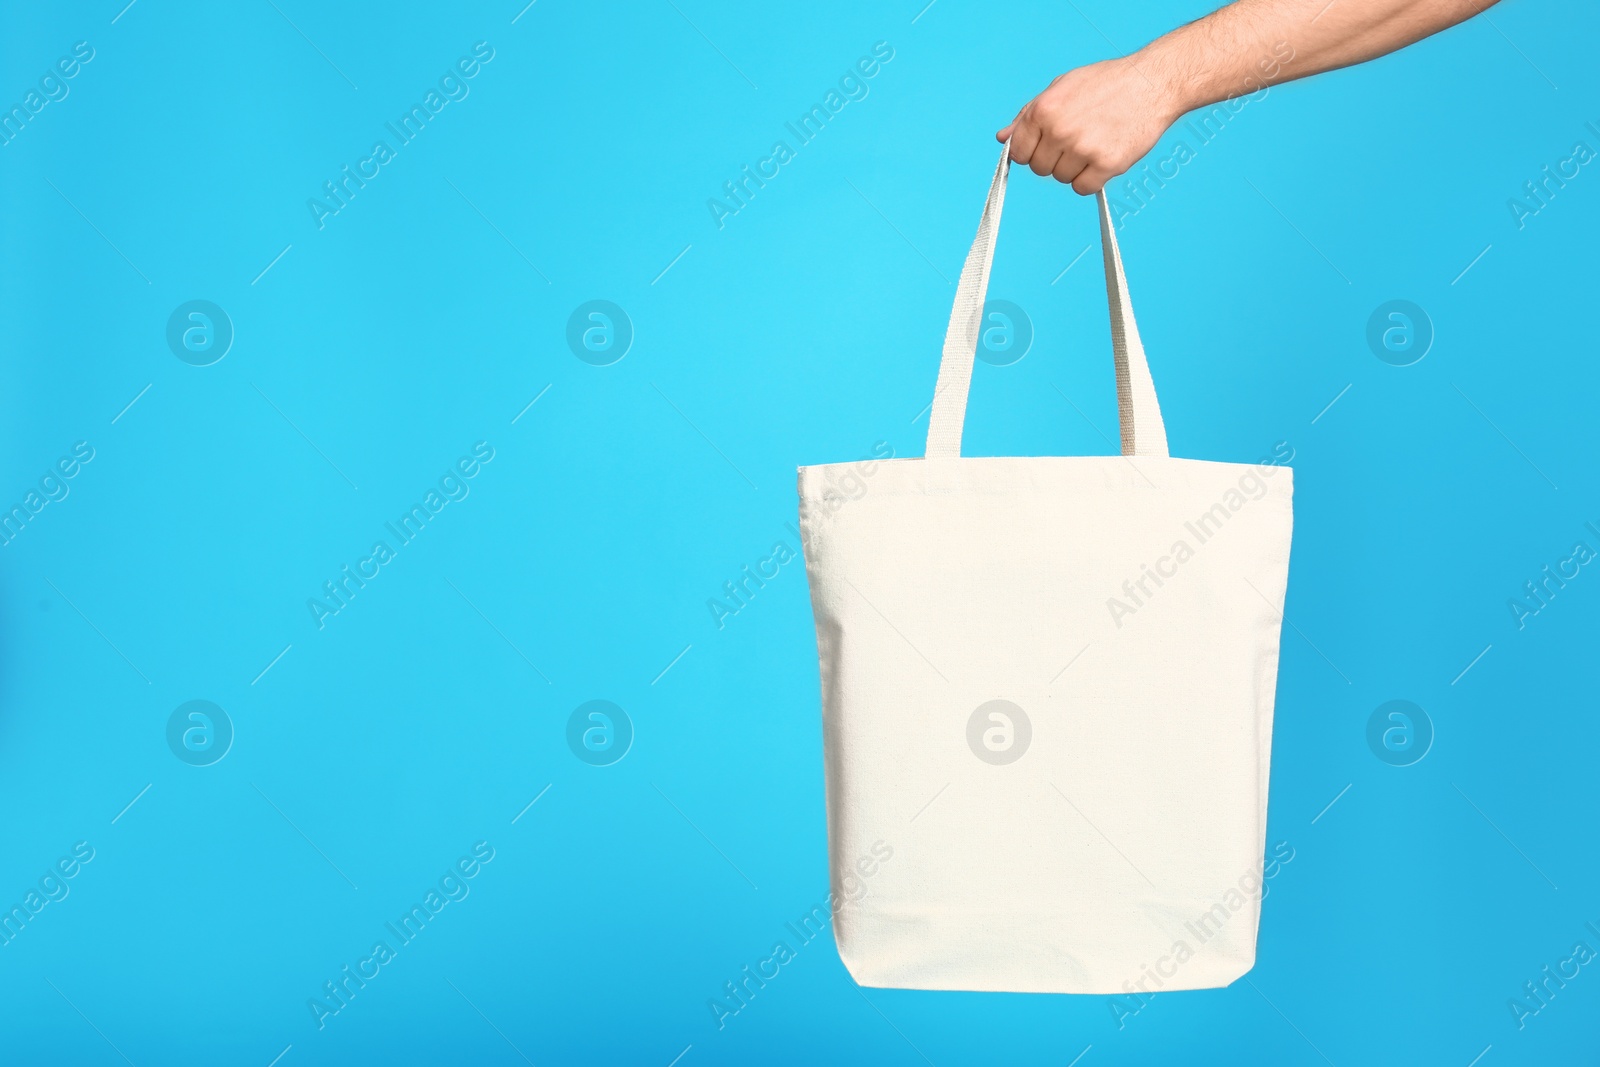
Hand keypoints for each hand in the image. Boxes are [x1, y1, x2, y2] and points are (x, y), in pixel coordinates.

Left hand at [997, 57, 1181, 193]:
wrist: (1152, 84)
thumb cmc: (1105, 84)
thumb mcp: (1061, 87)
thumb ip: (1029, 115)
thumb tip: (1003, 138)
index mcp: (1043, 110)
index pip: (1019, 152)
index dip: (1032, 151)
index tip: (1048, 144)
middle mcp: (1059, 130)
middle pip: (1040, 169)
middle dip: (1054, 159)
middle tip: (1077, 139)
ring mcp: (1082, 149)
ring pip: (1061, 178)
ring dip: (1075, 168)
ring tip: (1094, 142)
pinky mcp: (1106, 164)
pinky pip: (1083, 188)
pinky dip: (1092, 179)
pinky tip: (1103, 157)